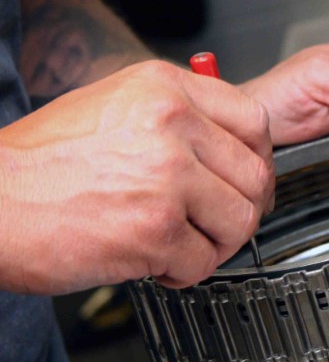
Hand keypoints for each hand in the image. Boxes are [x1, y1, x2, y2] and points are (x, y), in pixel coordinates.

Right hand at [0, 60, 273, 293]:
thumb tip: (231, 150)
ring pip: (240, 222)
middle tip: (212, 225)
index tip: (242, 181)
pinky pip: (205, 262)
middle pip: (255, 177)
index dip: (255, 160)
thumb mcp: (113, 108)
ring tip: (177, 243)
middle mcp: (171, 125)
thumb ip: (177, 121)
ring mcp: (166, 178)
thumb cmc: (40, 164)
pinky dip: (183, 273)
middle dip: (238, 210)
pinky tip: (153, 263)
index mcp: (164, 88)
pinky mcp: (156, 231)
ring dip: (214, 244)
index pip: (255, 122)